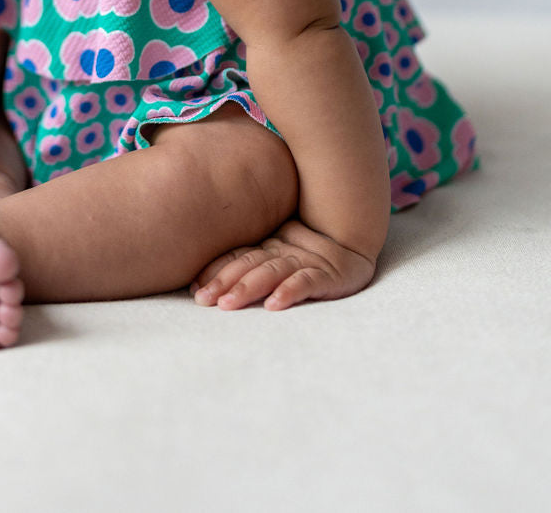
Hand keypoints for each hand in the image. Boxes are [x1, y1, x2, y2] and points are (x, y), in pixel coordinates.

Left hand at [190, 219, 377, 309]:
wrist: (356, 248)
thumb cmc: (310, 255)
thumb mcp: (277, 255)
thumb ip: (249, 262)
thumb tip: (202, 282)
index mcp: (268, 246)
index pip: (237, 256)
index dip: (215, 270)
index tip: (194, 289)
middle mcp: (283, 251)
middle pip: (249, 263)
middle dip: (224, 281)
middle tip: (203, 300)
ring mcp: (305, 261)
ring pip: (272, 271)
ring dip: (248, 287)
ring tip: (228, 304)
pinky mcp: (329, 276)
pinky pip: (306, 283)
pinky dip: (289, 291)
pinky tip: (274, 304)